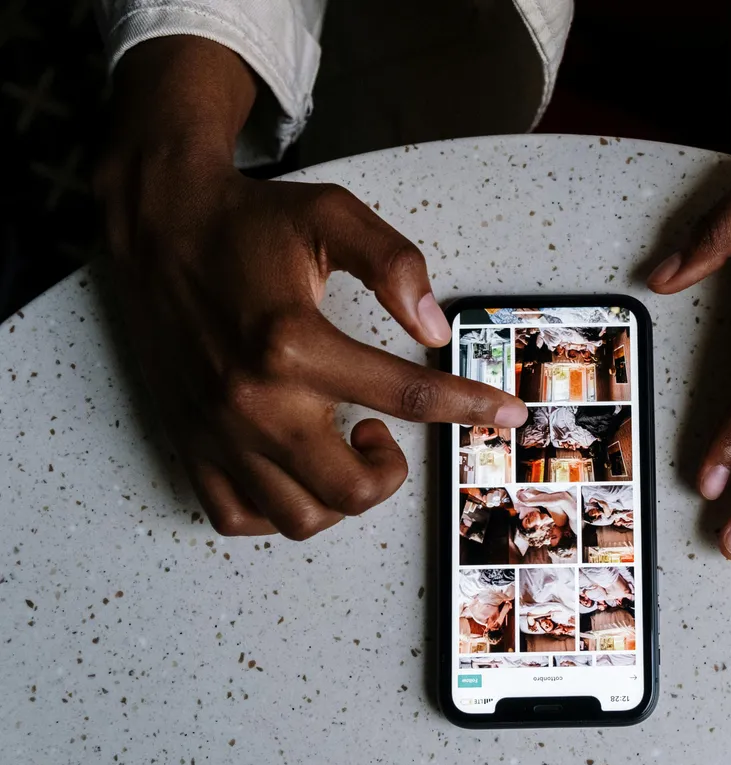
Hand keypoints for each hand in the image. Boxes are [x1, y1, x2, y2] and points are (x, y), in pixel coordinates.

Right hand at [97, 38, 526, 539]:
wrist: (160, 224)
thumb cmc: (249, 222)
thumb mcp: (332, 217)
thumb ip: (394, 264)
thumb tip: (435, 326)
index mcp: (293, 342)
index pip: (407, 394)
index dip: (469, 406)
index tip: (507, 413)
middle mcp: (253, 399)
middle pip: (353, 487)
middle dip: (392, 470)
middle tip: (384, 429)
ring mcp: (218, 431)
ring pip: (302, 517)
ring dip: (340, 495)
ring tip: (341, 445)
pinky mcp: (190, 444)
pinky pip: (240, 518)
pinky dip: (280, 509)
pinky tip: (298, 468)